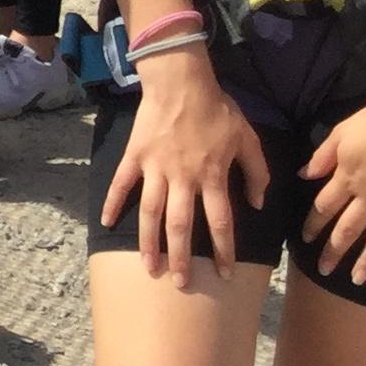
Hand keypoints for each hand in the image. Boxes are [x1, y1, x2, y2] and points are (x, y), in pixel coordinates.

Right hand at [102, 48, 269, 280]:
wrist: (181, 82)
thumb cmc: (217, 110)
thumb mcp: (248, 138)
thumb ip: (257, 173)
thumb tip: (258, 203)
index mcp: (212, 176)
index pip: (220, 222)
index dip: (223, 250)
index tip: (224, 274)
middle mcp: (183, 178)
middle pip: (181, 226)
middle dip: (181, 258)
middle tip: (180, 283)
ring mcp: (155, 169)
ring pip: (151, 212)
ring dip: (149, 242)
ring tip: (148, 267)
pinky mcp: (135, 157)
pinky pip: (121, 184)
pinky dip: (113, 204)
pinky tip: (107, 223)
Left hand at [298, 84, 365, 284]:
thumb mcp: (340, 134)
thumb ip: (322, 157)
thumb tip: (304, 174)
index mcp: (348, 180)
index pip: (324, 207)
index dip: (313, 223)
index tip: (305, 239)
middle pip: (348, 228)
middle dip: (334, 250)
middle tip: (323, 270)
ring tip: (358, 280)